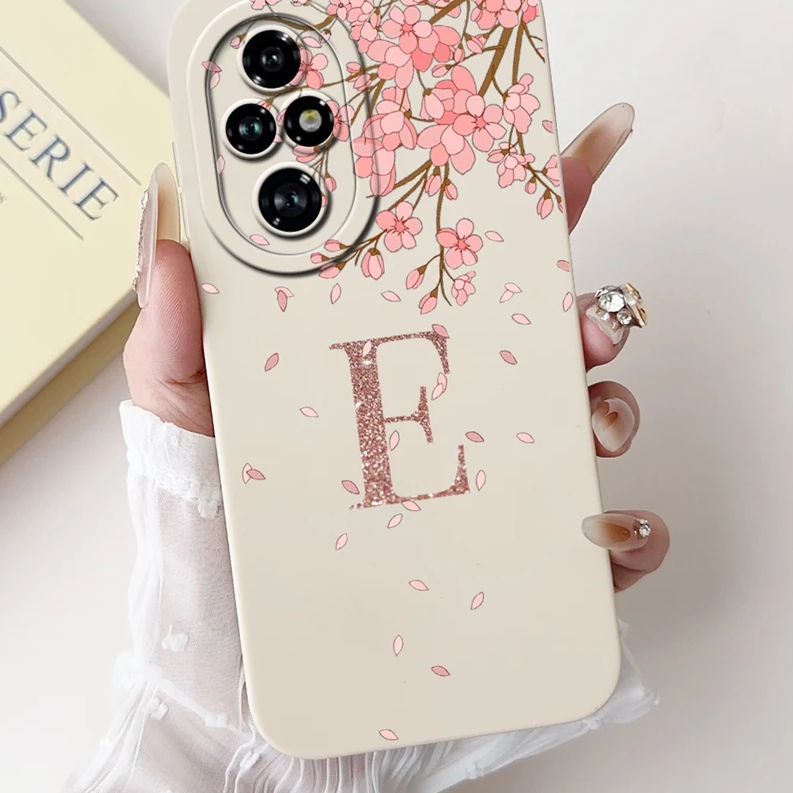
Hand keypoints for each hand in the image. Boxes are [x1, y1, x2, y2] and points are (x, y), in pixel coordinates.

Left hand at [123, 104, 668, 590]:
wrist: (233, 649)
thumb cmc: (215, 517)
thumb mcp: (180, 407)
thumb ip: (173, 323)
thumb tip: (167, 223)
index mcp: (388, 342)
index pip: (464, 254)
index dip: (517, 192)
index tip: (553, 142)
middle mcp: (454, 397)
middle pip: (550, 325)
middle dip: (587, 298)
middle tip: (581, 306)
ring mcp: (493, 475)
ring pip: (590, 415)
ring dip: (612, 400)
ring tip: (588, 410)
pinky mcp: (517, 561)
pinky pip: (604, 543)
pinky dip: (626, 533)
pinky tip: (594, 530)